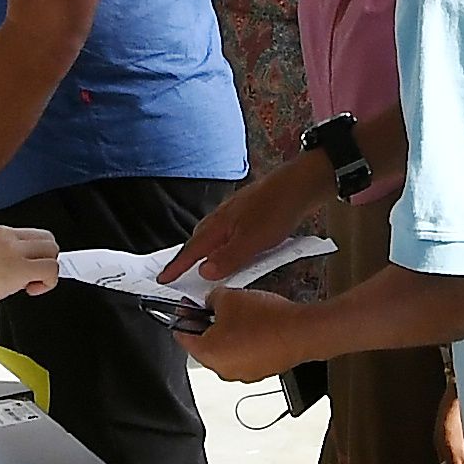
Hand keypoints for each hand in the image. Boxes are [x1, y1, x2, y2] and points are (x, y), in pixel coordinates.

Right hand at [0, 219, 60, 301]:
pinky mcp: (21, 267)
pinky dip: (48, 281)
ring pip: (51, 248)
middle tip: (33, 273)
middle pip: (43, 236)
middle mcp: (3, 235)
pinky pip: (51, 269)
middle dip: (43, 255)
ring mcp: (14, 249)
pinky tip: (33, 290)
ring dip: (47, 267)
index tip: (16, 268)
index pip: (17, 234)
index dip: (23, 253)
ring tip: (33, 281)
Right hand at [164, 162, 321, 289]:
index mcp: (218, 226)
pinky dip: (226, 243)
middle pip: (199, 241)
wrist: (300, 185)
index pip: (191, 251)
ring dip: (209, 250)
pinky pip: (230, 232)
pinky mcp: (249, 212)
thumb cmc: (276, 209)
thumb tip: (204, 271)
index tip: (163, 278)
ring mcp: (235, 213)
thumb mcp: (252, 241)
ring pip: (215, 235)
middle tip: (181, 273)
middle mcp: (222, 218)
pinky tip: (237, 248)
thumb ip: (228, 258)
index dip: (177, 266)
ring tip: (208, 265)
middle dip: (189, 257)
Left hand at [171, 287, 307, 384]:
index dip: (183, 317)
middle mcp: (223, 369)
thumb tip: (212, 301)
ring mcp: (243, 373)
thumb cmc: (267, 321)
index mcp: (208, 354)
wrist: (301, 331)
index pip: (182, 336)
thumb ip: (212, 299)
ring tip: (241, 314)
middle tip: (216, 307)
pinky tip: (256, 325)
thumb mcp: (229, 298)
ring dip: (228, 334)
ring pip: (226, 351)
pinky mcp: (261, 371)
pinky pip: (245, 355)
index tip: (187, 307)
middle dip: (208, 325)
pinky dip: (245, 342)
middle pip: (205, 345)